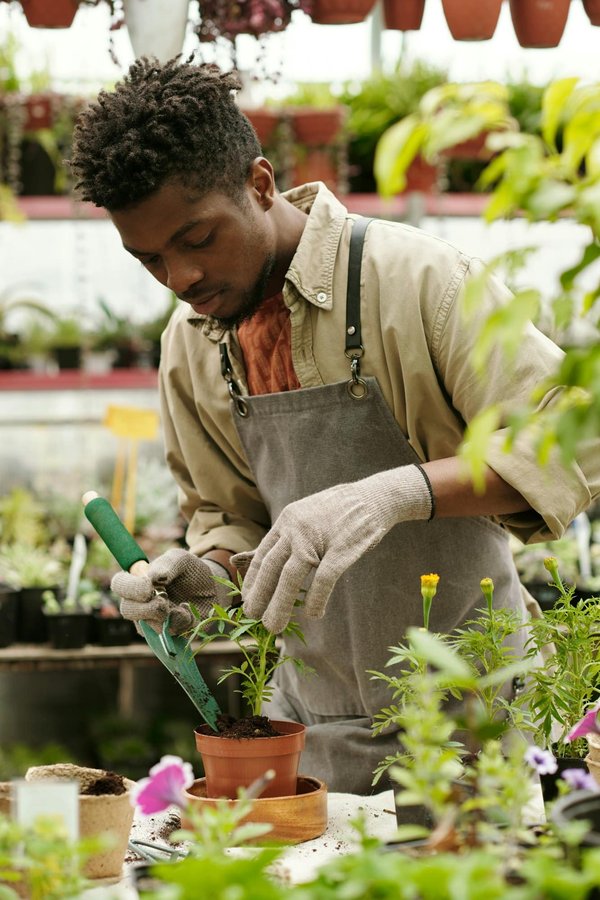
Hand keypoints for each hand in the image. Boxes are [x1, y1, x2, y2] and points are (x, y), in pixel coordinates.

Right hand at [111, 548, 217, 634]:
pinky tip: (188, 613)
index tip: (149, 586)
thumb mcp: (182, 560)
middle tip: (165, 600)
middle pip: (127, 610)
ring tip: (182, 605)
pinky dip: (179, 623)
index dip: (130, 587)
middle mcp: (139, 602)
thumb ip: (167, 564)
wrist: (213, 589)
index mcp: (138, 581)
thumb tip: (153, 577)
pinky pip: (166, 635)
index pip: (119, 584)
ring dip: (165, 616)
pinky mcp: (166, 634)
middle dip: (146, 607)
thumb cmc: (192, 571)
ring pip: (146, 626)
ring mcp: (151, 621)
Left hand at [241, 464, 431, 632]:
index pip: (262, 555)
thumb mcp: (306, 517)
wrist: (374, 496)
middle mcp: (297, 528)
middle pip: (271, 567)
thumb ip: (286, 538)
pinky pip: (324, 579)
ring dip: (279, 605)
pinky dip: (316, 599)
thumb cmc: (338, 513)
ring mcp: (318, 537)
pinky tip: (312, 614)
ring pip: (291, 577)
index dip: (252, 581)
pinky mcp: (341, 548)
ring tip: (274, 626)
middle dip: (259, 596)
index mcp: (287, 521)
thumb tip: (257, 562)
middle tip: (252, 616)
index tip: (246, 600)